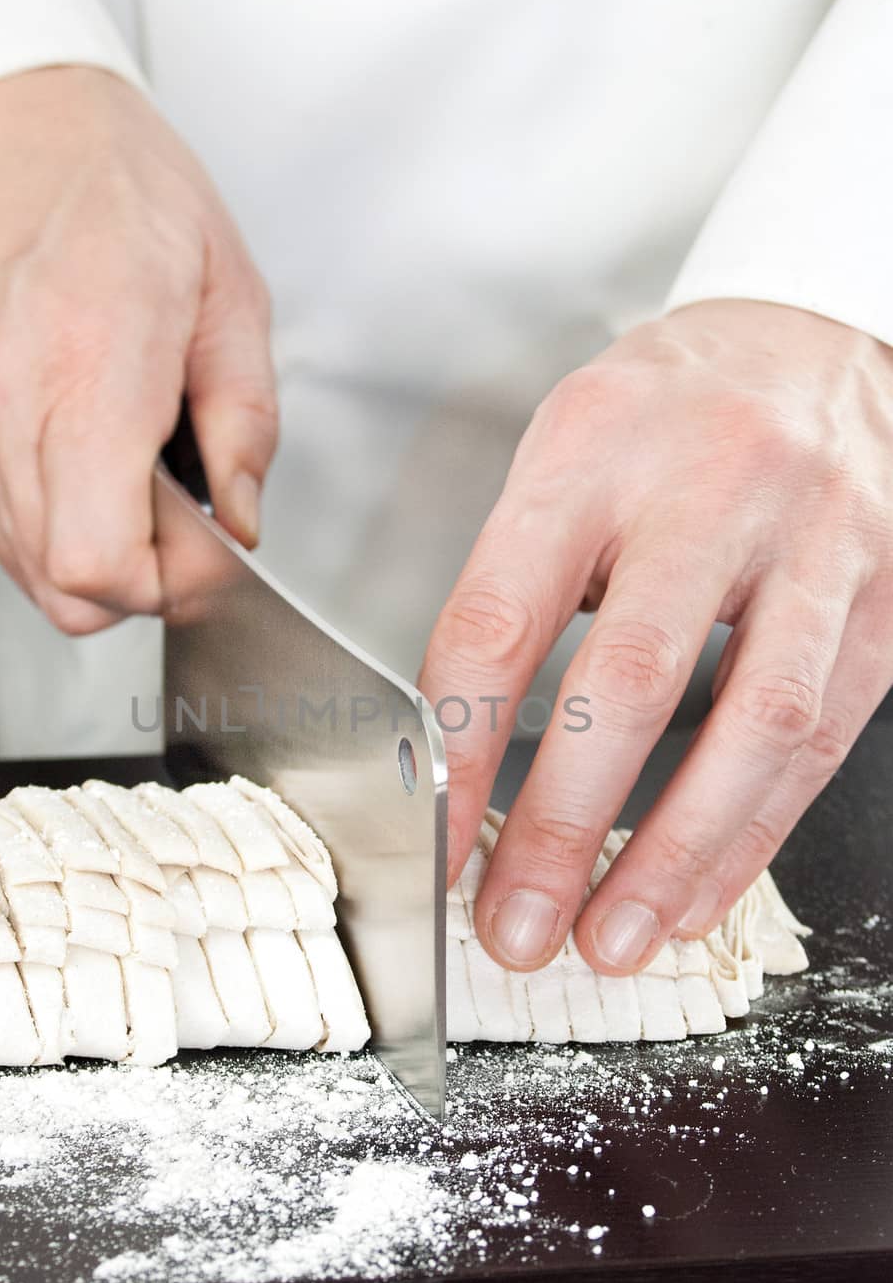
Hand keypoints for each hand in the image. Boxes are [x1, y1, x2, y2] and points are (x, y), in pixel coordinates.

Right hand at [0, 65, 275, 633]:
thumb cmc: (107, 177)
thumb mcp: (228, 288)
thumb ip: (246, 421)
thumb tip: (241, 516)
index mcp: (85, 365)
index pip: (106, 563)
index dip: (176, 582)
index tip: (216, 548)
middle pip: (68, 587)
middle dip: (146, 577)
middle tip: (184, 515)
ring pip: (28, 567)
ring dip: (98, 551)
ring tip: (134, 469)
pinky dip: (52, 518)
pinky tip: (83, 453)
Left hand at [420, 299, 892, 974]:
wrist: (810, 342)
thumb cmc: (661, 419)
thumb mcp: (563, 463)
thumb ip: (514, 593)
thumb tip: (456, 762)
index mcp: (592, 450)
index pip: (504, 616)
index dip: (459, 747)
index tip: (434, 843)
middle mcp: (711, 486)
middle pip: (634, 679)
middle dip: (567, 826)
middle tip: (517, 925)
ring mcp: (815, 541)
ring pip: (755, 722)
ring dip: (677, 854)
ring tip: (612, 940)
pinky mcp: (883, 598)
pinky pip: (822, 737)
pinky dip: (753, 832)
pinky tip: (698, 897)